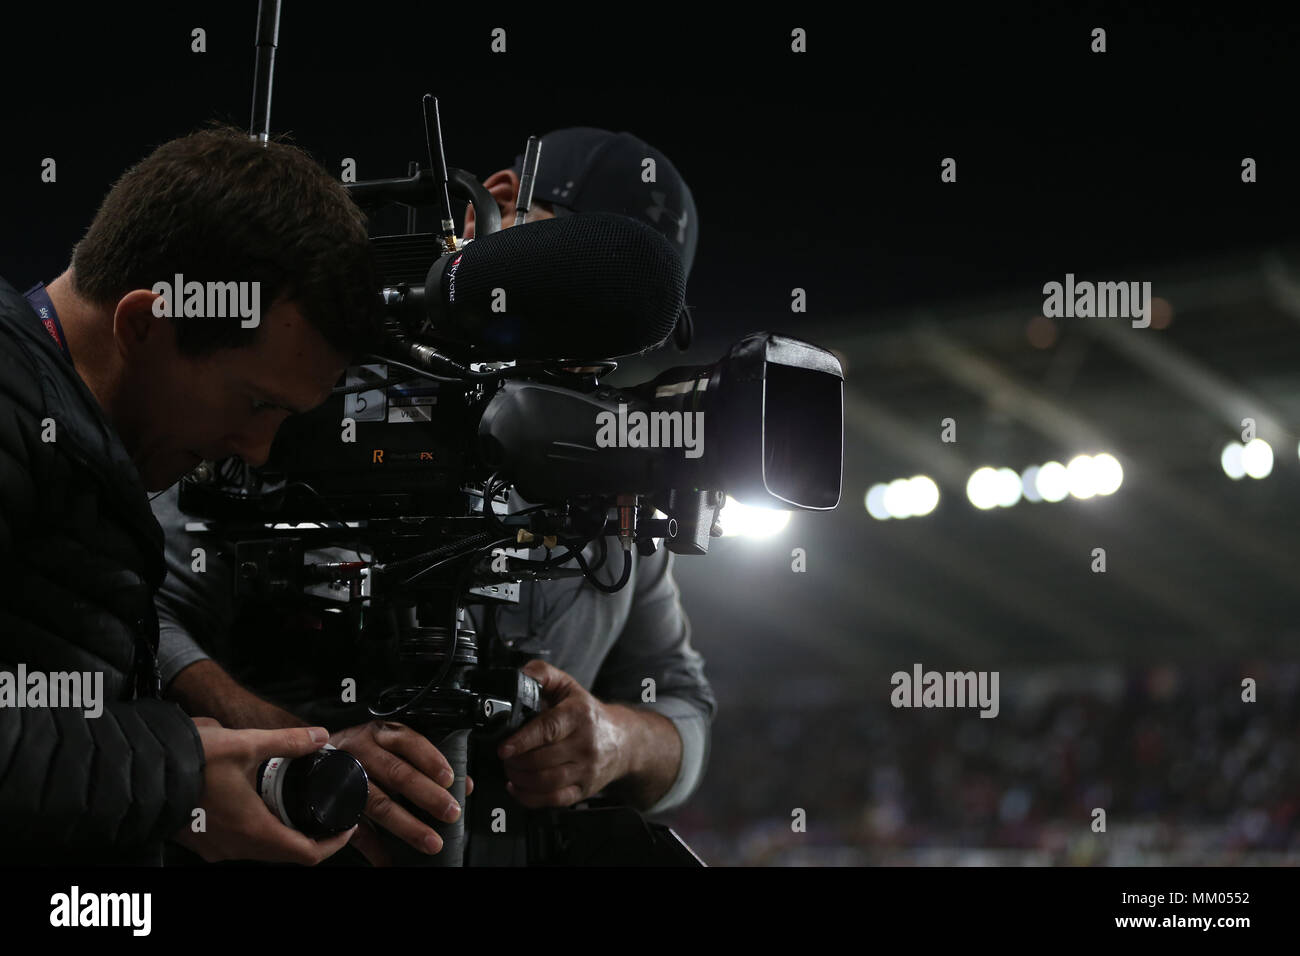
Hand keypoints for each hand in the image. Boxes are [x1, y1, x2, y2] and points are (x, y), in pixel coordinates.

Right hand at [171, 717, 356, 863]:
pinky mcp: (201, 841)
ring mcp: (215, 847)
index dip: (333, 843)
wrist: (138, 772)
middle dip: (310, 836)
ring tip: (296, 804)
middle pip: (286, 854)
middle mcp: (235, 847)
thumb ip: (287, 742)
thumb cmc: (187, 760)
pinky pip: (239, 844)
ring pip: (261, 850)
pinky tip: (258, 803)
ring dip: (282, 832)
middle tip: (325, 812)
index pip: (306, 855)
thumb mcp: (245, 744)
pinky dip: (258, 829)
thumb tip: (318, 736)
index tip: (345, 827)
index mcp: (252, 830)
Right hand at [329, 720, 473, 864]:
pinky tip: (390, 860)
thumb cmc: (366, 750)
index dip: (430, 760)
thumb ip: (428, 763)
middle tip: (450, 813)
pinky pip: (356, 828)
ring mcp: (348, 779)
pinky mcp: (337, 806)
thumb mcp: (394, 744)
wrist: (314, 754)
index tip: (449, 779)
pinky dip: (375, 848)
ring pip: (379, 803)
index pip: (409, 742)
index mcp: (381, 734)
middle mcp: (363, 753)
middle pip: (397, 774)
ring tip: (430, 842)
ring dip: (407, 826)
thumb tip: (464, 786)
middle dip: (426, 796)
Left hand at [497, 660, 628, 807]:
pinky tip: (518, 787)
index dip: (523, 740)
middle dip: (515, 761)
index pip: (548, 729)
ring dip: (520, 778)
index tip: (504, 747)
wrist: (624, 741)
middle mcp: (585, 744)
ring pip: (546, 782)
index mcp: (578, 715)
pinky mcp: (584, 789)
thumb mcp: (567, 685)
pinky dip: (529, 797)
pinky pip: (553, 800)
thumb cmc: (588, 713)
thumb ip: (541, 673)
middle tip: (504, 756)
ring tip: (511, 769)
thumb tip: (520, 675)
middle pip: (542, 760)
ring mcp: (586, 769)